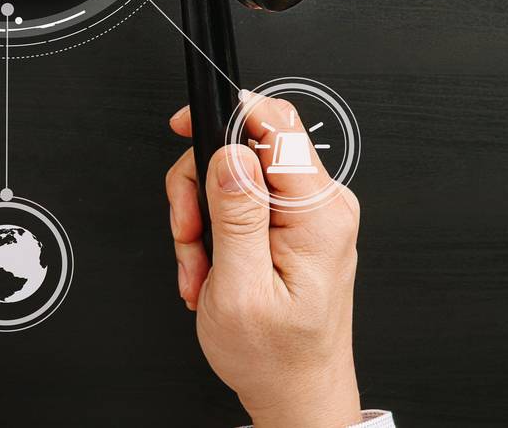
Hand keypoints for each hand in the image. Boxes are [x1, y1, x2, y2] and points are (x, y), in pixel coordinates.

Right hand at [165, 99, 362, 427]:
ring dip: (203, 220)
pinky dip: (216, 233)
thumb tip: (230, 154)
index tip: (186, 127)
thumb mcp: (240, 288)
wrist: (296, 393)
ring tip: (202, 267)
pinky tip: (214, 268)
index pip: (277, 124)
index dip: (226, 114)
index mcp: (317, 214)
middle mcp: (322, 206)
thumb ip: (235, 214)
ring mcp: (309, 216)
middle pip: (245, 149)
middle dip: (201, 191)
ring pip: (235, 176)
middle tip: (189, 236)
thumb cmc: (275, 356)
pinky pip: (243, 202)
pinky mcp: (295, 226)